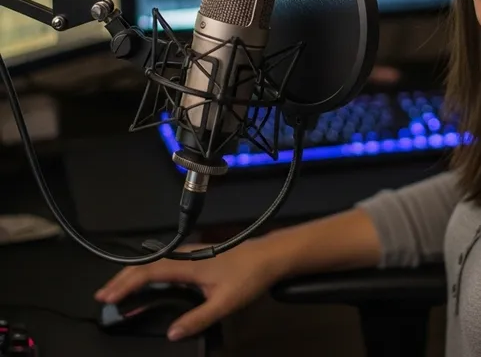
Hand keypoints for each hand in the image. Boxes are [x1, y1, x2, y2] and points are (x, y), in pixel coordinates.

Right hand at [94, 236, 281, 340]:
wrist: (270, 256)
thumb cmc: (249, 276)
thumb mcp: (224, 303)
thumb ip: (197, 318)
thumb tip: (171, 332)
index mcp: (188, 265)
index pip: (149, 272)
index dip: (126, 284)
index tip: (107, 297)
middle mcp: (187, 256)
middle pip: (147, 264)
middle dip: (123, 278)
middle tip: (103, 295)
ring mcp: (193, 254)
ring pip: (156, 262)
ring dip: (135, 274)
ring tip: (120, 290)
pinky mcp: (199, 257)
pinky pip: (166, 263)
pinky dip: (150, 272)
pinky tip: (149, 283)